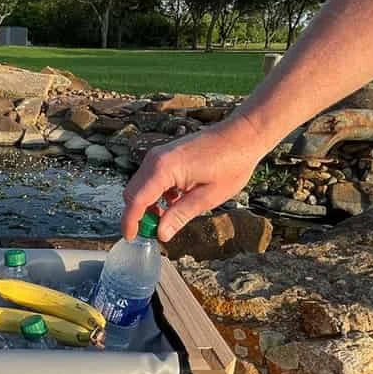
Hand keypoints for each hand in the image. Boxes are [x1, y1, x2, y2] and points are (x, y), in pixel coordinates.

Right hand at [121, 115, 269, 241]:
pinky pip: (149, 180)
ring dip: (146, 206)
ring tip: (165, 221)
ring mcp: (158, 156)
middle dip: (137, 215)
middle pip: (132, 194)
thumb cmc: (231, 163)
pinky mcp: (165, 156)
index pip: (136, 201)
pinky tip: (173, 203)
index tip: (131, 238)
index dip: (130, 222)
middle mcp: (155, 160)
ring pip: (139, 187)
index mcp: (164, 169)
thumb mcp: (208, 197)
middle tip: (151, 233)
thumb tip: (161, 234)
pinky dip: (154, 195)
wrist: (242, 134)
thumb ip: (180, 215)